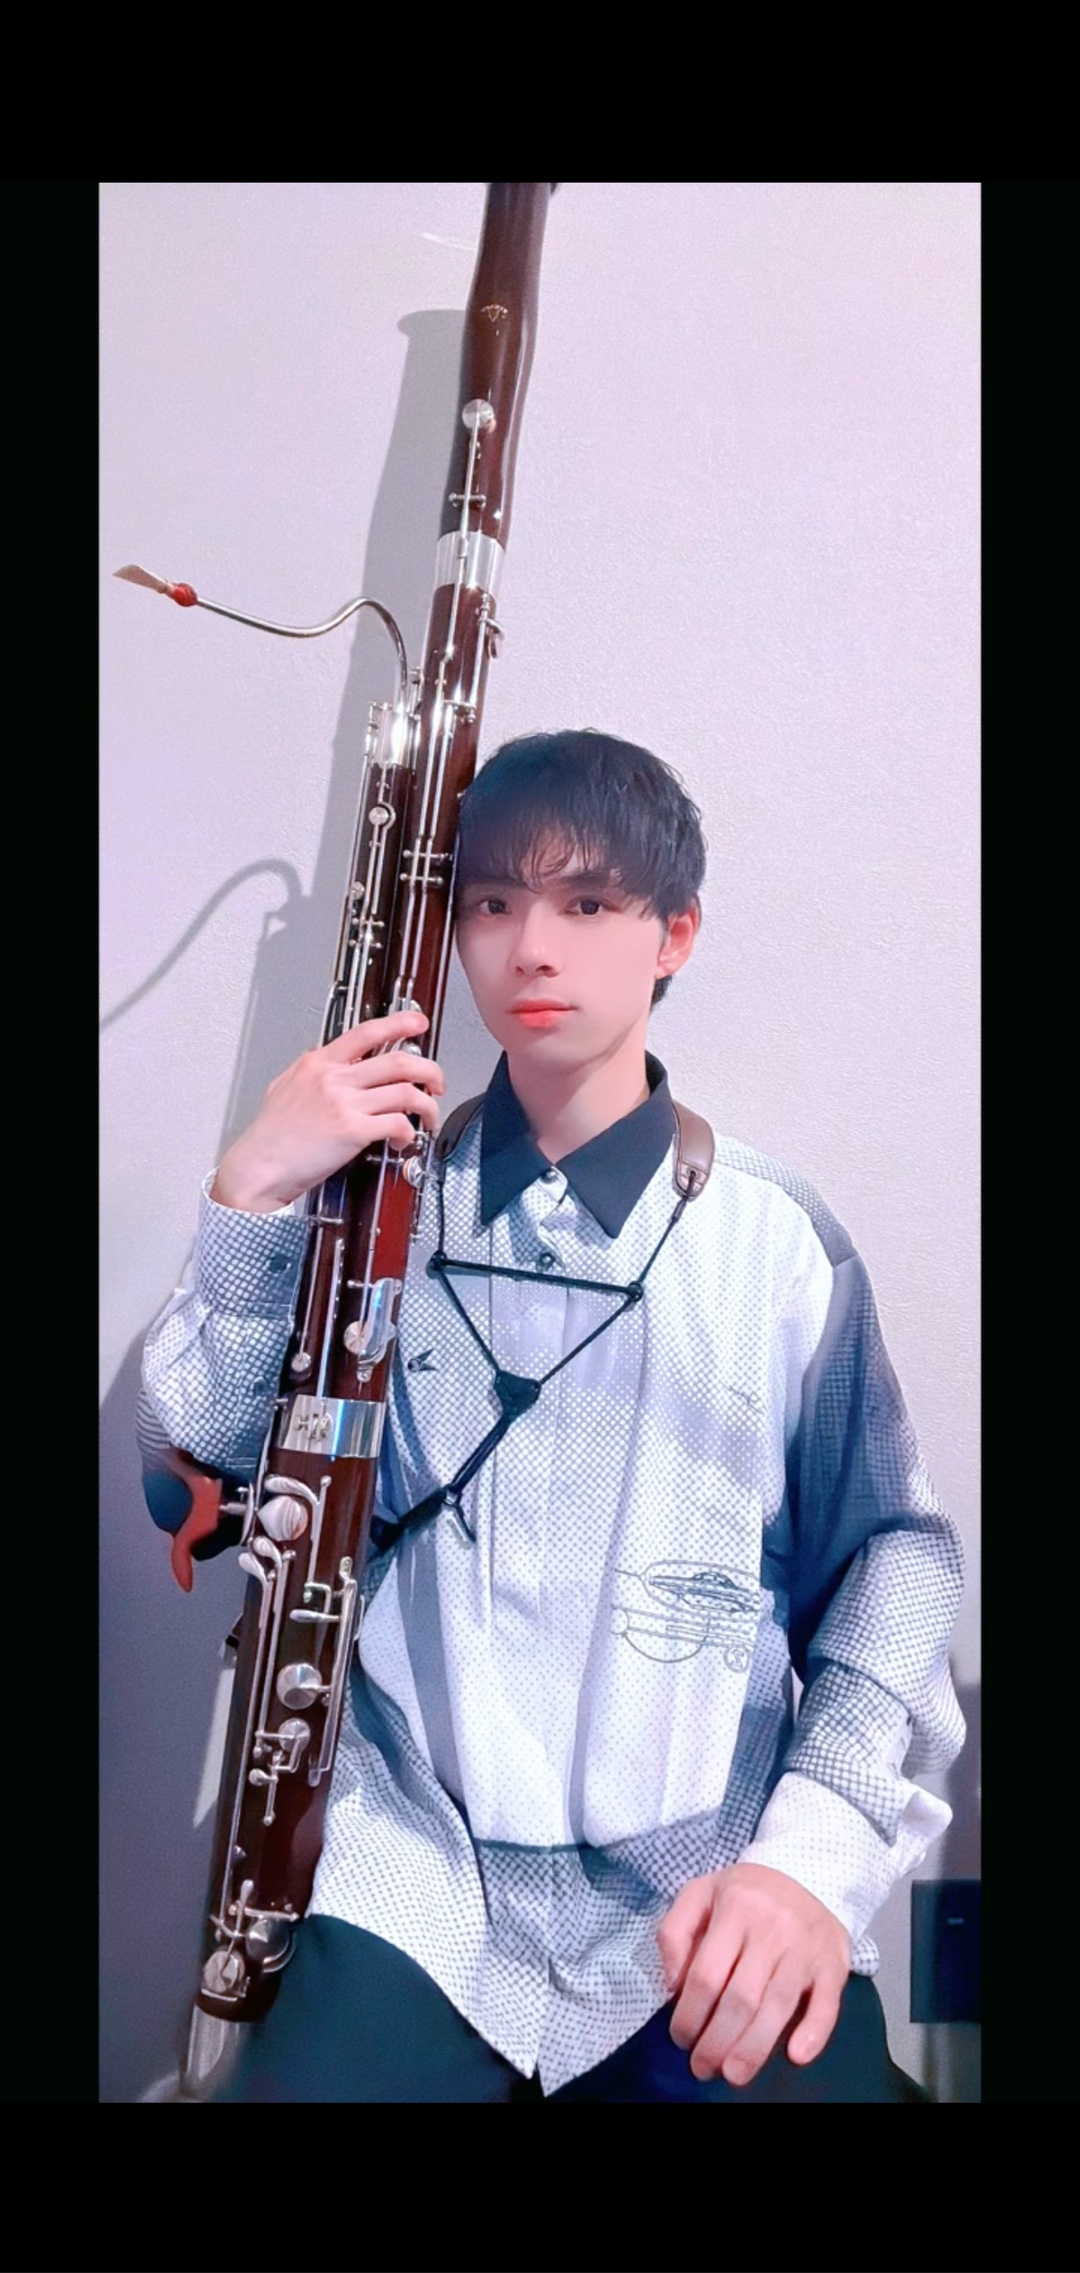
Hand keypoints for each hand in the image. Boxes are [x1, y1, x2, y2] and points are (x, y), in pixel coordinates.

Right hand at [211, 1010, 444, 1212]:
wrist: (257, 1168)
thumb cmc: (268, 1137)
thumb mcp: (282, 1087)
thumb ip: (305, 1071)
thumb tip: (317, 1058)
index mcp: (318, 1064)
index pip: (366, 1032)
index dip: (399, 1023)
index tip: (417, 1022)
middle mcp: (334, 1078)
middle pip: (398, 1061)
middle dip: (430, 1070)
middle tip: (438, 1081)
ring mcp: (344, 1103)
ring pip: (406, 1092)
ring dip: (427, 1106)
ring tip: (429, 1117)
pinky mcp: (352, 1131)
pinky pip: (397, 1123)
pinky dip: (409, 1132)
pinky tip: (404, 1140)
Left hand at [656, 1862, 850, 2087]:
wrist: (809, 1871)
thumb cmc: (746, 1893)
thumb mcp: (701, 1892)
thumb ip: (675, 1932)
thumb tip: (673, 1984)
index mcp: (735, 1908)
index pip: (707, 1974)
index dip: (689, 2014)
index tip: (680, 2039)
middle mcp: (772, 1929)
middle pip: (741, 1998)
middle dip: (717, 2041)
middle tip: (703, 2068)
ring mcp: (805, 1948)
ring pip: (778, 2006)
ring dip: (754, 2049)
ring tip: (734, 2075)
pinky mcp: (833, 1965)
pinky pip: (828, 2004)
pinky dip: (814, 2033)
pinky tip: (795, 2055)